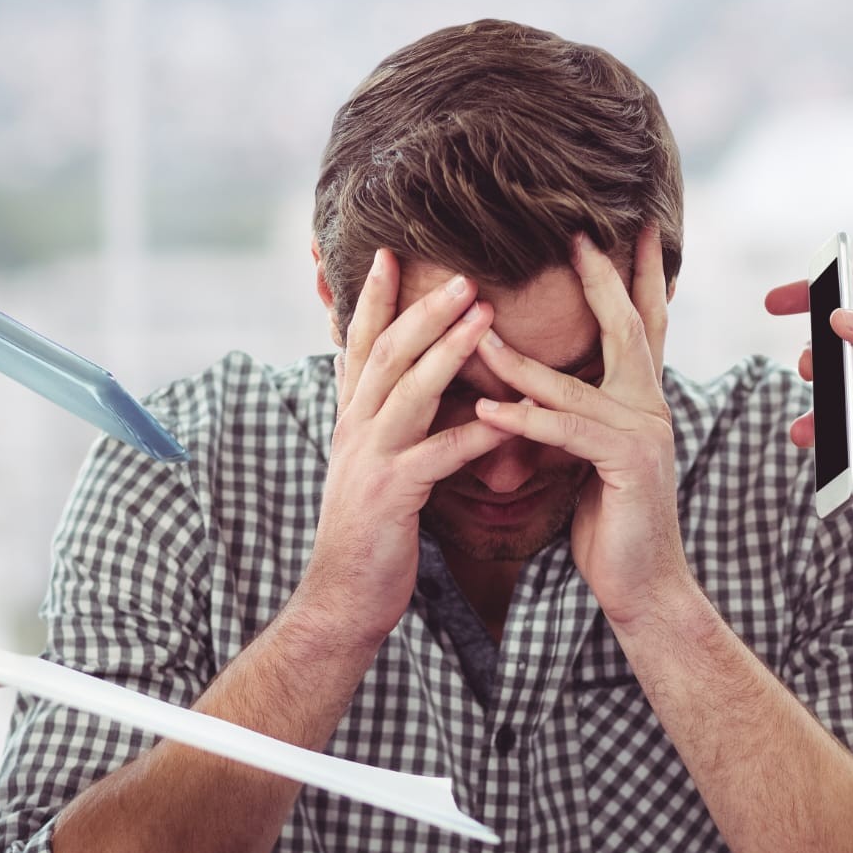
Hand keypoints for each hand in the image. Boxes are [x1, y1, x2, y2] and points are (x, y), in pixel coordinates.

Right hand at [298, 252, 509, 648]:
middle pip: (387, 354)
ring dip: (447, 350)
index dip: (374, 299)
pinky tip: (510, 417)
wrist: (341, 599)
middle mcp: (354, 430)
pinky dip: (476, 433)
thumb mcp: (373, 468)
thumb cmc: (369, 535)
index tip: (391, 254)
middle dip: (422, 309)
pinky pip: (439, 455)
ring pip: (408, 391)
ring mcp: (369, 460)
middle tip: (463, 272)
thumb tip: (410, 391)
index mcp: (351, 420)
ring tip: (485, 315)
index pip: (361, 346)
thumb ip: (388, 426)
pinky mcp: (391, 496)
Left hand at [474, 228, 690, 625]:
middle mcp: (651, 407)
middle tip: (577, 234)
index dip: (634, 276)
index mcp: (642, 401)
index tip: (628, 229)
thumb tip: (535, 387)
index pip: (641, 325)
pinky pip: (566, 432)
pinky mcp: (627, 464)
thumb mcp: (588, 458)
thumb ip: (573, 417)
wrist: (643, 586)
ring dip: (520, 360)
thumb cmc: (610, 524)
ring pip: (575, 383)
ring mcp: (644, 433)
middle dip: (602, 278)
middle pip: (628, 328)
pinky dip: (524, 420)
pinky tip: (487, 411)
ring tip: (477, 332)